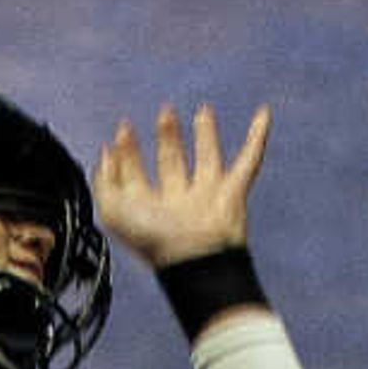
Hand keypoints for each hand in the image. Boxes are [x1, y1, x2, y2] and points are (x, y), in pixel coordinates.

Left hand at [94, 103, 268, 268]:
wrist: (194, 258)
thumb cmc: (153, 240)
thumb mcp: (112, 211)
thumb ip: (104, 181)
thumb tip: (105, 153)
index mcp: (147, 208)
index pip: (136, 173)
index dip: (128, 150)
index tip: (124, 128)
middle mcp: (177, 201)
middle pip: (172, 161)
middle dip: (167, 136)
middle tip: (166, 111)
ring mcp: (207, 195)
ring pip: (207, 158)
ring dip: (206, 134)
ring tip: (203, 110)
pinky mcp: (233, 191)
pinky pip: (249, 160)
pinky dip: (258, 138)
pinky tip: (262, 116)